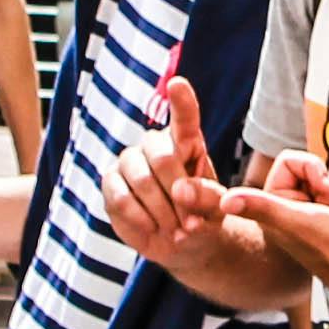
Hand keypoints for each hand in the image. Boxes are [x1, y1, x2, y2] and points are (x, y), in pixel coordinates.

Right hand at [103, 77, 256, 276]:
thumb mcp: (217, 209)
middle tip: (190, 225)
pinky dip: (139, 218)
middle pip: (162, 157)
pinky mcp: (111, 183)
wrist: (182, 244)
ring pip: (140, 179)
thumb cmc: (203, 217)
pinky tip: (152, 228)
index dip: (181, 100)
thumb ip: (207, 197)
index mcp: (187, 142)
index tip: (177, 84)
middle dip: (177, 195)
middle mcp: (155, 144)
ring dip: (161, 211)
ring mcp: (130, 161)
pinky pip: (120, 197)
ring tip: (176, 231)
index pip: (184, 117)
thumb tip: (180, 191)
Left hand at [229, 178, 328, 307]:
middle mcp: (280, 212)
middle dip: (323, 182)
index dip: (311, 169)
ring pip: (319, 179)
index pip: (288, 161)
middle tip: (328, 203)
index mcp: (268, 211)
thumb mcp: (298, 222)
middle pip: (304, 168)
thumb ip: (263, 208)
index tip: (320, 189)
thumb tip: (224, 201)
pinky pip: (328, 192)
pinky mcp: (317, 216)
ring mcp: (299, 214)